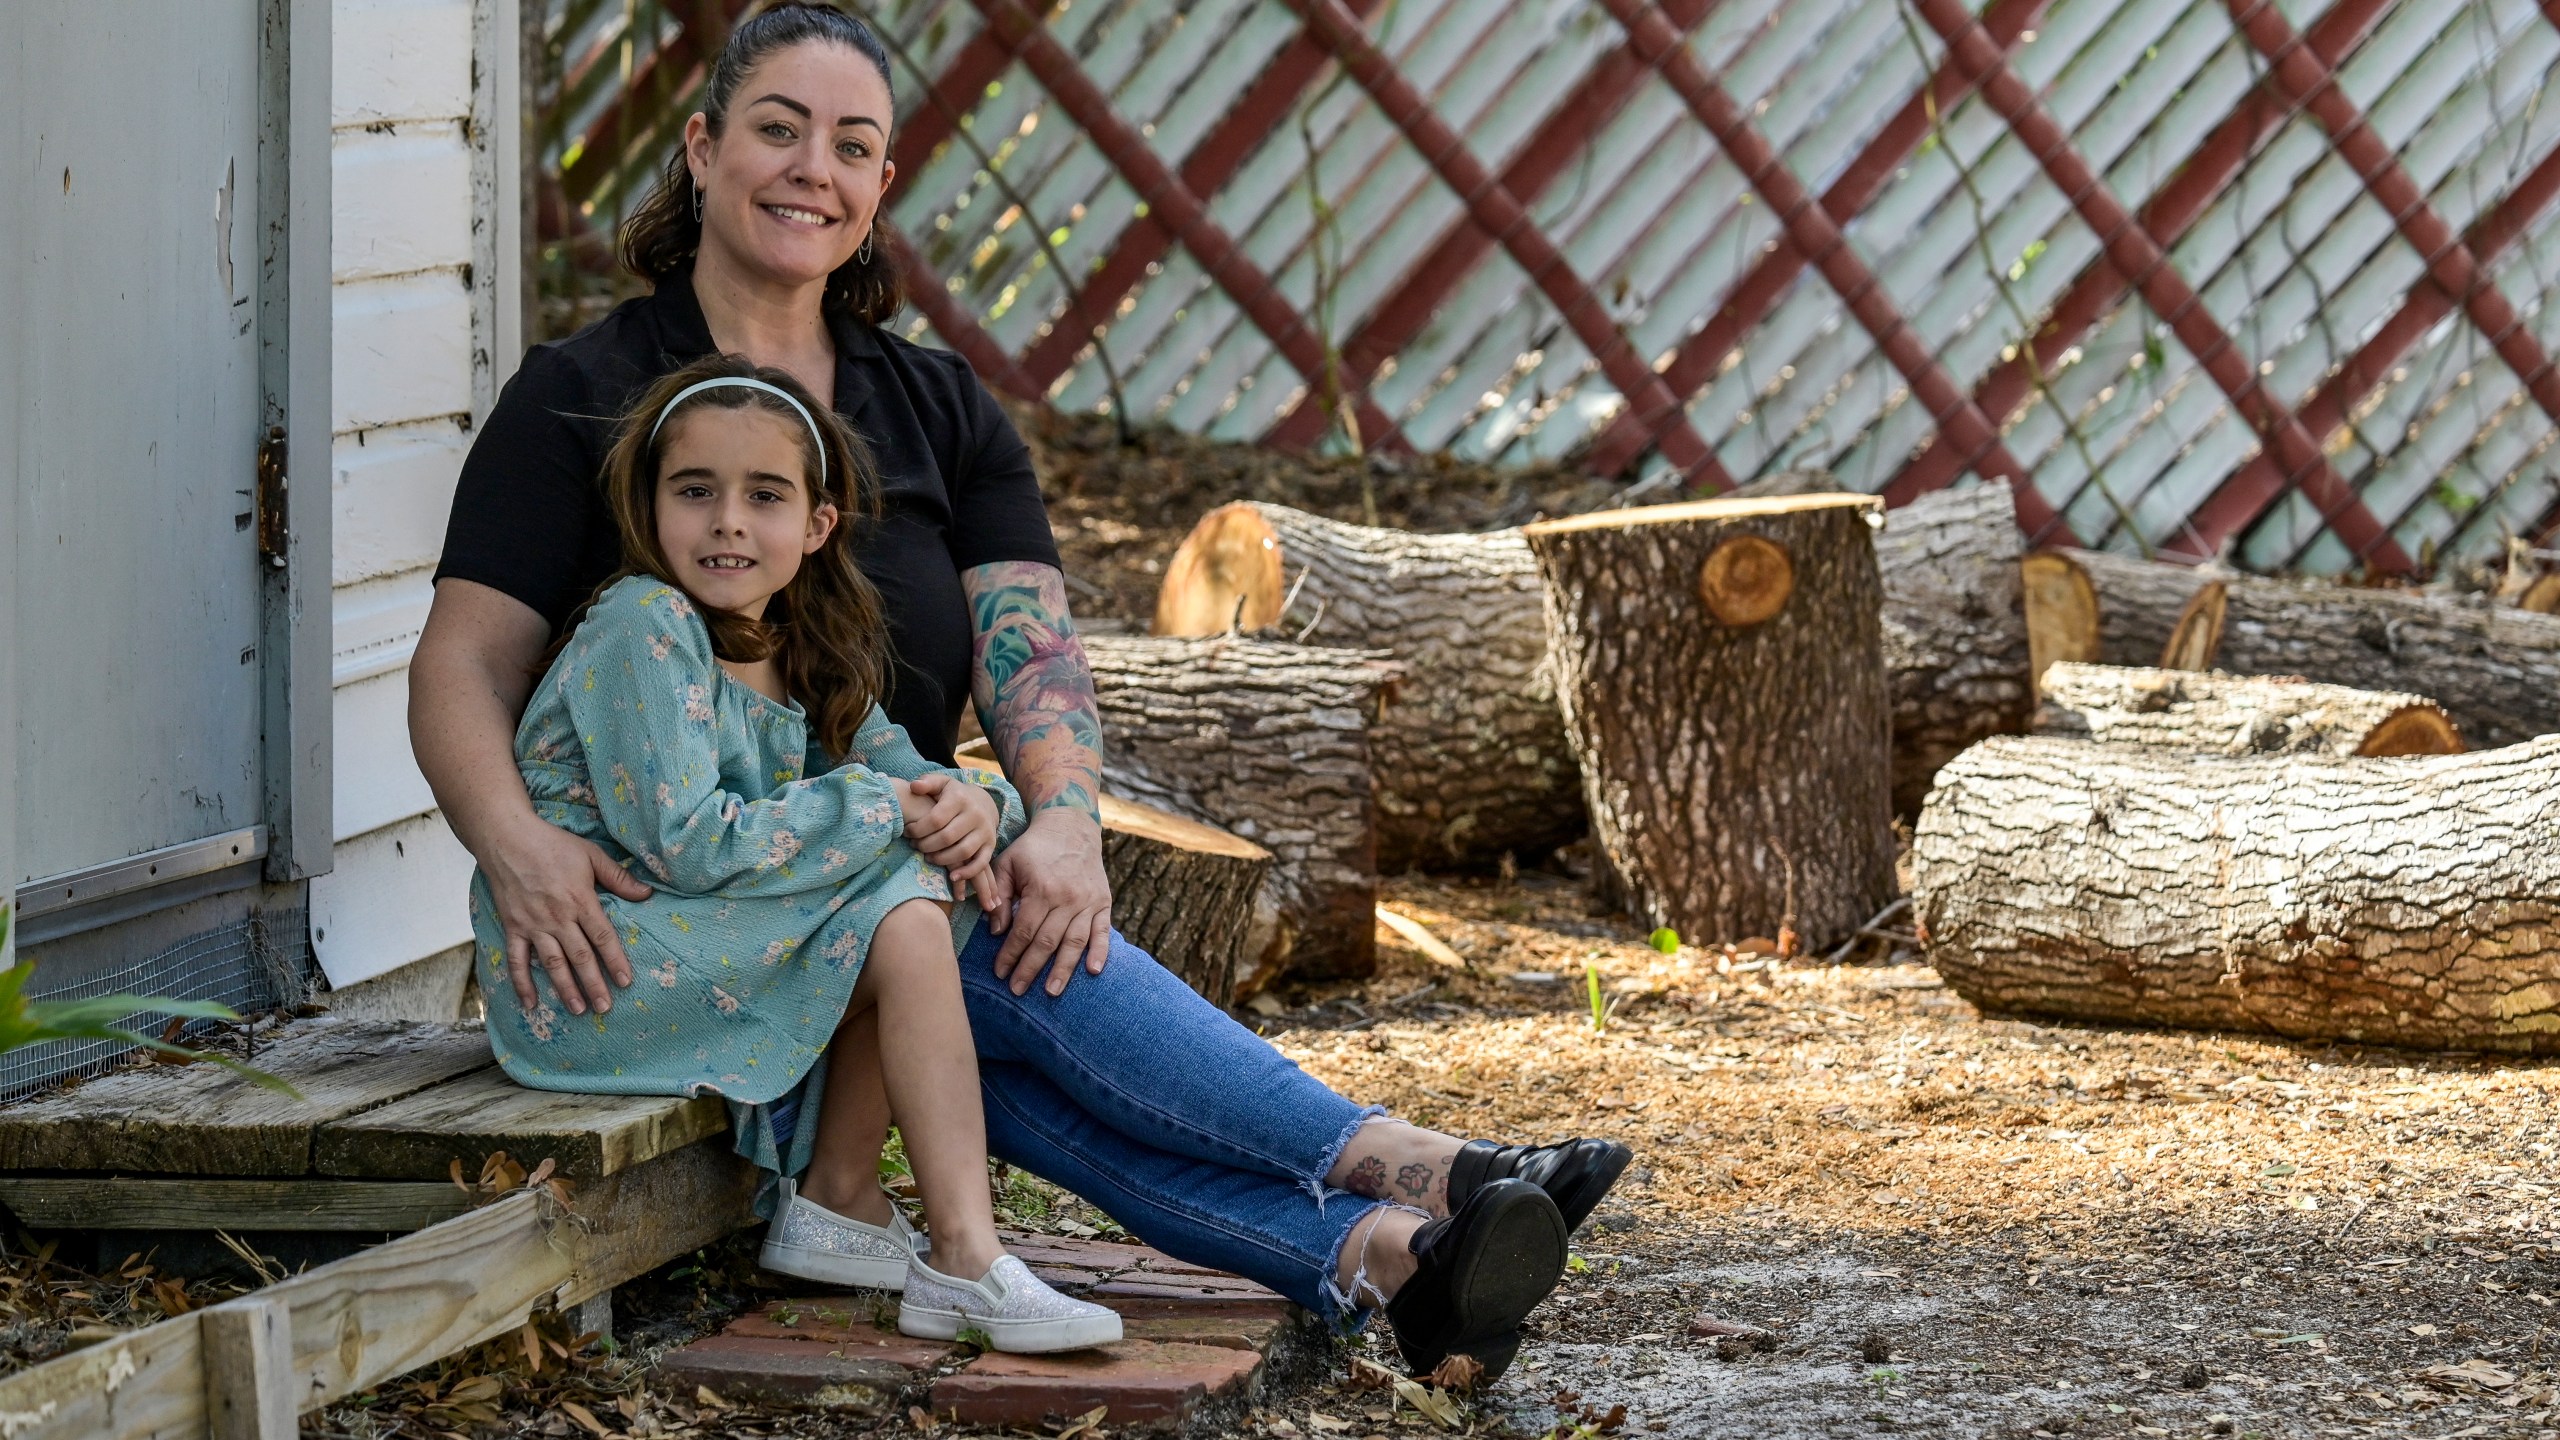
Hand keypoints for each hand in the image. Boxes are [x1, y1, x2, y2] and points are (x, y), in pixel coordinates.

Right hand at [481, 815, 650, 1016]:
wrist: (508, 839)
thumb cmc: (553, 845)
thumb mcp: (592, 855)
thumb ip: (618, 878)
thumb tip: (647, 895)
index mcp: (580, 900)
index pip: (602, 937)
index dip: (615, 961)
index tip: (626, 982)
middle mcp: (558, 918)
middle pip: (580, 956)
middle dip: (594, 984)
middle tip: (605, 1008)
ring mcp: (533, 925)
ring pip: (552, 963)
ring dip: (566, 989)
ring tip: (579, 1010)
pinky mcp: (513, 927)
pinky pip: (516, 960)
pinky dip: (522, 983)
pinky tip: (530, 1003)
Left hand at [897, 774, 1006, 909]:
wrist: (983, 802)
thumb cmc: (954, 795)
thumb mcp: (941, 783)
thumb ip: (927, 782)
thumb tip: (914, 786)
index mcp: (960, 798)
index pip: (936, 819)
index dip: (918, 829)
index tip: (907, 832)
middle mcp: (975, 814)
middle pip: (947, 837)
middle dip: (926, 845)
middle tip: (915, 847)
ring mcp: (985, 831)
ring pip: (962, 852)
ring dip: (942, 859)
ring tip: (928, 858)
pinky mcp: (991, 845)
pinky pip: (981, 863)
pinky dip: (967, 873)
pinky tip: (952, 877)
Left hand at [986, 809, 1110, 996]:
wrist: (1071, 826)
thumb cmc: (1034, 847)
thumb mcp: (1008, 863)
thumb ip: (1000, 895)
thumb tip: (996, 930)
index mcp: (1041, 889)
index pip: (1023, 931)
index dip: (1010, 954)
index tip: (999, 972)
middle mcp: (1067, 898)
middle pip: (1047, 942)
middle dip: (1030, 969)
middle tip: (1017, 990)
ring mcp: (1088, 901)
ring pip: (1074, 942)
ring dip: (1063, 969)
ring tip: (1052, 992)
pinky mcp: (1103, 902)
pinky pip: (1102, 931)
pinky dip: (1100, 951)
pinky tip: (1093, 970)